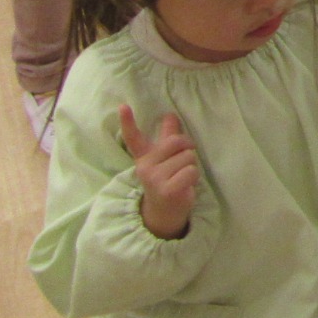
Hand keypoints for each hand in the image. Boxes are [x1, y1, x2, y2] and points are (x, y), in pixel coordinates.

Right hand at [120, 105, 198, 240]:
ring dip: (191, 165)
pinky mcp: (167, 190)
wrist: (165, 211)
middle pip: (176, 142)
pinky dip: (194, 177)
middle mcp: (145, 167)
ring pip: (187, 157)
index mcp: (144, 157)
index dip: (128, 122)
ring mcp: (154, 179)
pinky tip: (185, 185)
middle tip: (183, 161)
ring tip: (182, 176)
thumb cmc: (168, 179)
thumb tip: (170, 115)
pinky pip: (191, 171)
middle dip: (187, 148)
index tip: (123, 106)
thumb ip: (167, 137)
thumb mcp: (165, 159)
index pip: (133, 138)